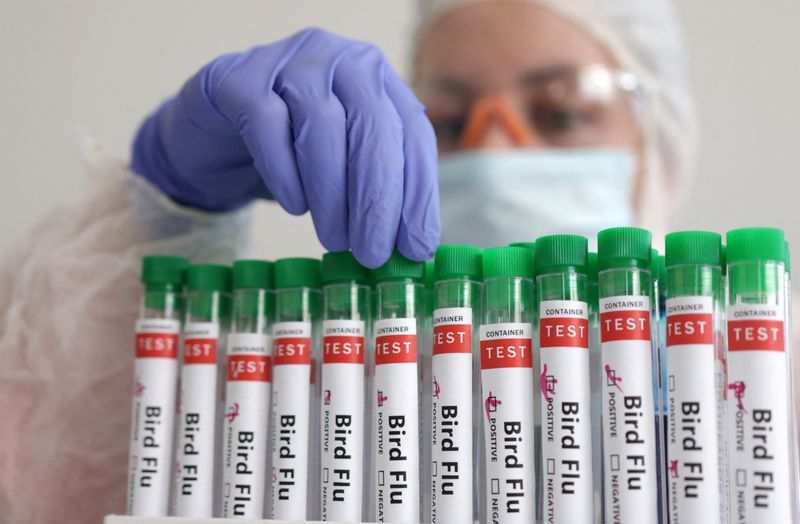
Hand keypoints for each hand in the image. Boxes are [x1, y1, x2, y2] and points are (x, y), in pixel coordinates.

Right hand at [132, 28, 438, 266]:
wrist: (213, 136)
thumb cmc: (292, 155)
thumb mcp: (344, 168)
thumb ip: (378, 192)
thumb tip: (412, 248)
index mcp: (378, 79)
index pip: (412, 132)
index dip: (419, 193)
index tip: (416, 246)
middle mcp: (340, 58)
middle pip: (373, 126)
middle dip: (378, 199)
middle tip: (372, 253)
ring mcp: (288, 61)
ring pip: (322, 126)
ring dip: (332, 195)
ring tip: (335, 240)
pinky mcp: (238, 78)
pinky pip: (267, 125)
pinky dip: (286, 173)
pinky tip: (295, 207)